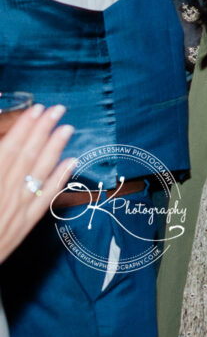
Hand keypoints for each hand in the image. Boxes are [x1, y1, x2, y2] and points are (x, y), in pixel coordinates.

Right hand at [0, 104, 73, 261]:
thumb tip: (5, 146)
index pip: (7, 149)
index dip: (23, 128)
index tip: (36, 110)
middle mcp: (2, 195)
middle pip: (26, 157)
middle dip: (43, 131)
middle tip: (58, 109)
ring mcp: (15, 211)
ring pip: (39, 174)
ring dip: (55, 149)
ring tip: (67, 129)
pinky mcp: (23, 226)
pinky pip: (45, 199)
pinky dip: (59, 180)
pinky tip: (70, 162)